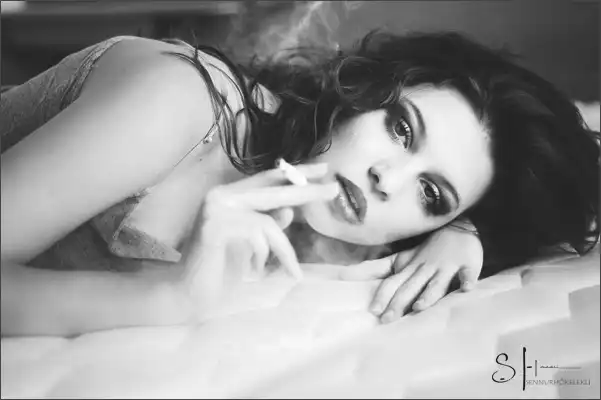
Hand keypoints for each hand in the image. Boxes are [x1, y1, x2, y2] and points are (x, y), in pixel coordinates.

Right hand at [179, 163, 338, 315]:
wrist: (189, 294)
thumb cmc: (222, 271)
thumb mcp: (254, 247)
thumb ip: (268, 225)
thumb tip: (288, 211)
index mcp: (229, 197)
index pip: (267, 178)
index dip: (296, 173)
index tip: (323, 169)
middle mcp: (220, 196)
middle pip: (273, 189)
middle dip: (307, 191)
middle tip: (334, 190)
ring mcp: (215, 208)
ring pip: (268, 221)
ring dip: (284, 251)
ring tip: (289, 272)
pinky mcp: (214, 226)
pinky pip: (257, 235)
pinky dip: (263, 257)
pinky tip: (253, 271)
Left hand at [368, 225, 482, 322]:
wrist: (458, 228)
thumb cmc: (426, 250)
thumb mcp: (401, 258)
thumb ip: (378, 267)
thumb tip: (347, 274)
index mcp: (408, 268)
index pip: (392, 282)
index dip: (382, 296)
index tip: (373, 310)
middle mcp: (424, 268)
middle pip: (410, 287)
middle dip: (398, 303)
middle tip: (387, 319)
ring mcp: (446, 267)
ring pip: (436, 283)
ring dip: (428, 294)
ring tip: (420, 307)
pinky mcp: (467, 265)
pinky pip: (468, 273)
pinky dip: (468, 280)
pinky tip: (467, 288)